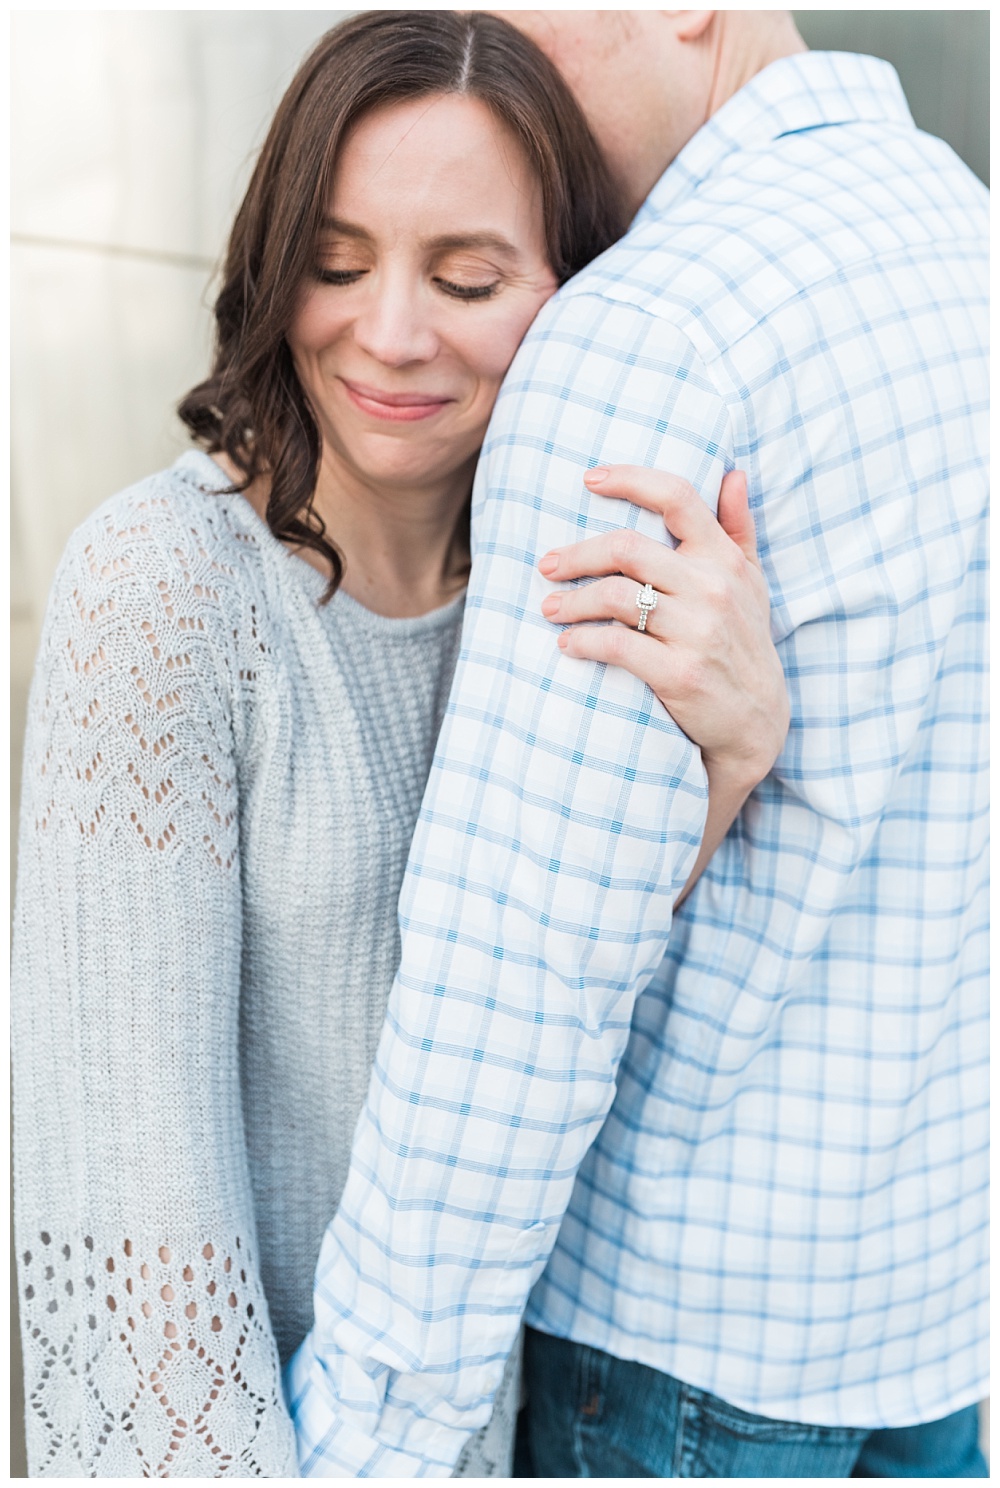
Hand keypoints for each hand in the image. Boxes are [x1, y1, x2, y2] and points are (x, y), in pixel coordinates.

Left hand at [538, 465, 788, 790]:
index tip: (589, 479)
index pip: (677, 498)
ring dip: (572, 602)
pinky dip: (584, 641)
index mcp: (724, 559)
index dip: (630, 480)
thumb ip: (738, 529)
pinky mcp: (680, 673)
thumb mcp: (752, 584)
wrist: (758, 722)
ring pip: (615, 596)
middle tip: (547, 567)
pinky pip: (618, 645)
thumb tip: (733, 473)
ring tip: (550, 609)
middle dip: (577, 556)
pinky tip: (568, 643)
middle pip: (626, 548)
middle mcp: (713, 588)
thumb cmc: (745, 643)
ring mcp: (698, 631)